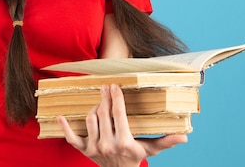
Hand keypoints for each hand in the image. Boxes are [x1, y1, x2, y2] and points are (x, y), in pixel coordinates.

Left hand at [58, 84, 186, 166]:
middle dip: (104, 98)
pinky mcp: (84, 151)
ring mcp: (94, 148)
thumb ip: (166, 141)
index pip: (118, 114)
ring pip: (90, 120)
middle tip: (106, 87)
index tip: (115, 86)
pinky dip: (65, 128)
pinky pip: (72, 139)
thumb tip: (184, 137)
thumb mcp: (151, 149)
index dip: (116, 98)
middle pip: (103, 114)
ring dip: (93, 107)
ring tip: (99, 100)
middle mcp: (107, 145)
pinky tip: (60, 116)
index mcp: (124, 141)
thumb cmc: (136, 158)